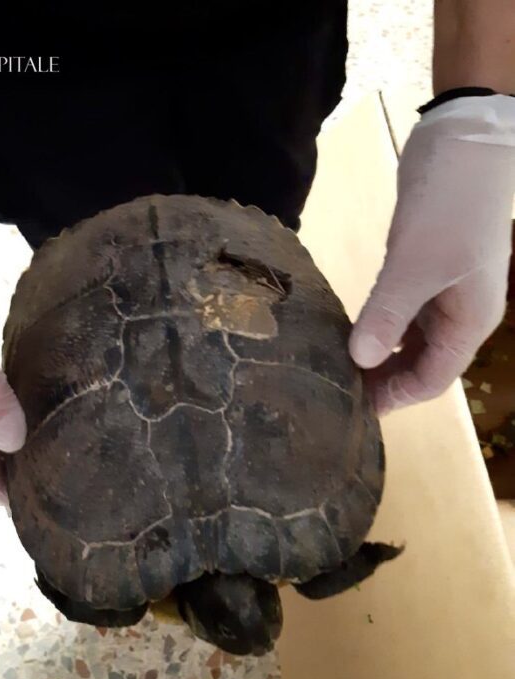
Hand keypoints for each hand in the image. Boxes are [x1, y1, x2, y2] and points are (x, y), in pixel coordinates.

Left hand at [349, 95, 514, 415]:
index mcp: (469, 321)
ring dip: (380, 355)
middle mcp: (459, 313)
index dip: (395, 398)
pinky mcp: (424, 269)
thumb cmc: (449, 205)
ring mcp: (444, 290)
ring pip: (410, 339)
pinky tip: (351, 328)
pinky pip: (402, 312)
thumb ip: (388, 313)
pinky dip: (379, 325)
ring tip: (338, 366)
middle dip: (384, 381)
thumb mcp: (416, 263)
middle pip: (421, 364)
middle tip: (336, 391)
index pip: (432, 379)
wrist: (465, 141)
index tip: (352, 409)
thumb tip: (361, 361)